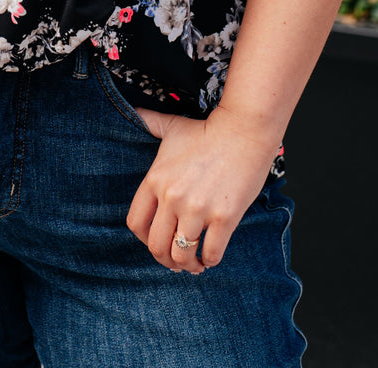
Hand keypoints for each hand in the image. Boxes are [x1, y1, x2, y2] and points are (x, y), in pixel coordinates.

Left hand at [125, 104, 279, 274]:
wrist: (243, 130)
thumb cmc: (207, 131)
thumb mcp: (172, 127)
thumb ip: (149, 122)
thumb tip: (135, 112)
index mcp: (156, 179)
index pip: (136, 223)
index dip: (143, 239)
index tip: (156, 241)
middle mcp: (172, 197)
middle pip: (157, 245)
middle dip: (165, 259)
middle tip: (176, 260)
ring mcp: (198, 209)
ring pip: (182, 254)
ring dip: (186, 265)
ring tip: (193, 263)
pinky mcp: (224, 217)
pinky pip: (211, 253)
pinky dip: (209, 261)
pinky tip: (210, 256)